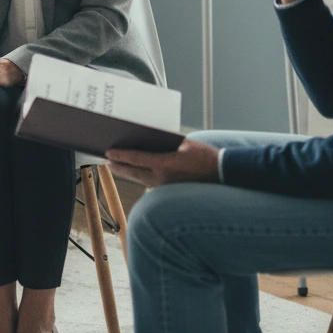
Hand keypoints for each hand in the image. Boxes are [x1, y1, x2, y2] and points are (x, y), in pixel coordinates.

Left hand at [105, 138, 219, 186]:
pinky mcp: (171, 193)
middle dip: (119, 166)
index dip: (120, 155)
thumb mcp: (185, 144)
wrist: (224, 176)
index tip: (107, 152)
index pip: (136, 159)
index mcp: (165, 164)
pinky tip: (138, 173)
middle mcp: (163, 178)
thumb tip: (148, 140)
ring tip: (118, 166)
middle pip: (134, 172)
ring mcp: (166, 188)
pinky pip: (152, 185)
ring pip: (142, 180)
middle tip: (108, 160)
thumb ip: (166, 142)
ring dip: (129, 173)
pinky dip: (142, 178)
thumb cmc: (205, 157)